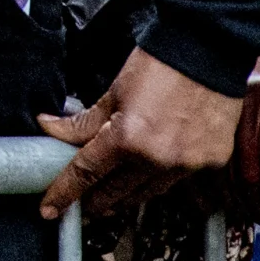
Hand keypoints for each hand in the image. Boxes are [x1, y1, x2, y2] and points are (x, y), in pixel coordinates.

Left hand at [39, 46, 241, 219]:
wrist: (207, 52)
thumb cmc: (160, 65)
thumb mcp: (113, 92)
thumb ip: (84, 121)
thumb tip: (51, 127)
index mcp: (128, 139)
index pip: (86, 173)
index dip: (64, 192)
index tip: (50, 208)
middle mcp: (158, 159)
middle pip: (117, 191)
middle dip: (95, 201)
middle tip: (80, 205)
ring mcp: (187, 165)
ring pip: (148, 193)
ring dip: (126, 196)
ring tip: (109, 196)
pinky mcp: (209, 163)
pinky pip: (176, 182)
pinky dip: (157, 181)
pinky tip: (146, 177)